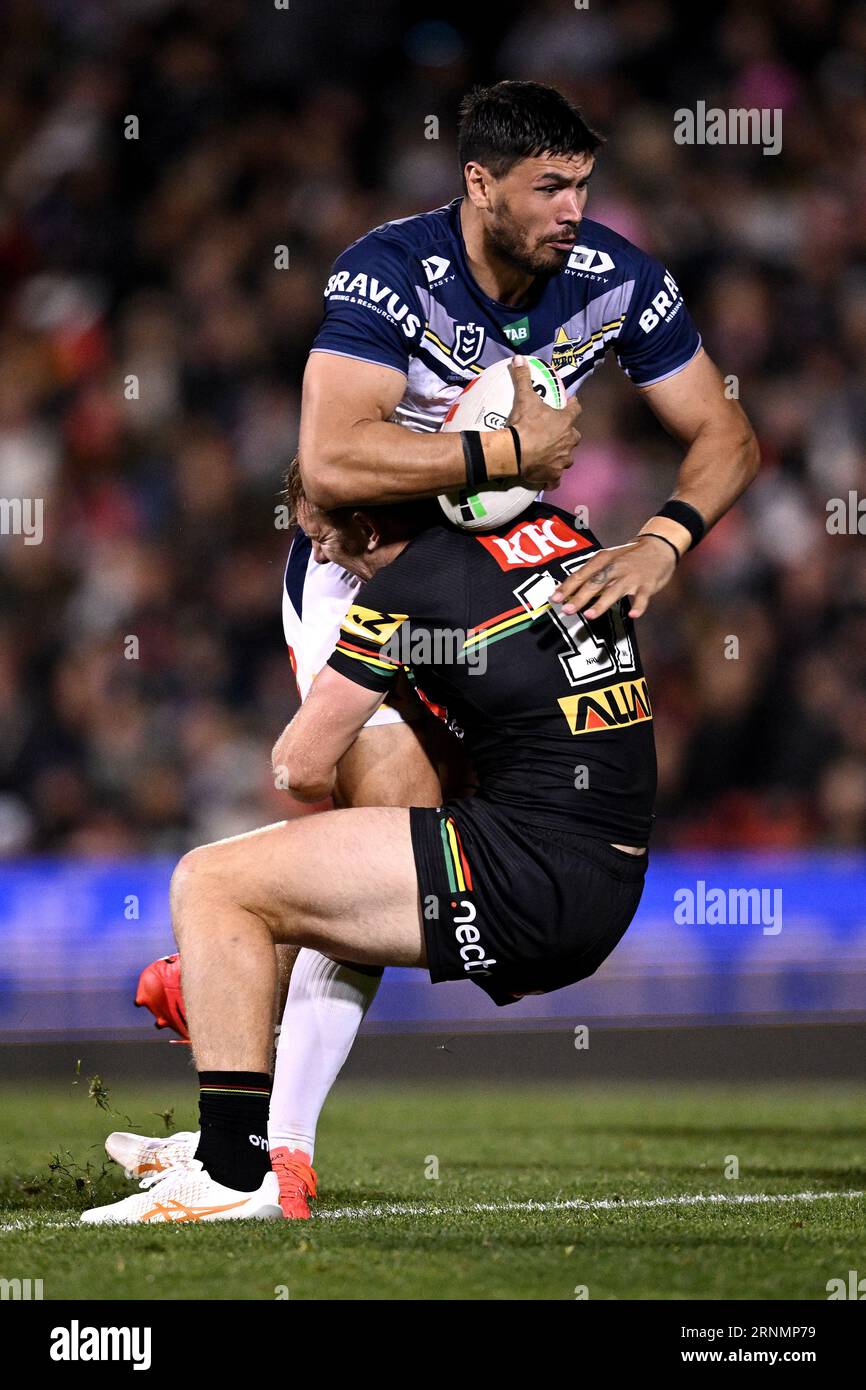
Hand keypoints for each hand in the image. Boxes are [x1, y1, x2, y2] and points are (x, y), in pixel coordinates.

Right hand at [507, 356, 581, 488]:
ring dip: (561, 456)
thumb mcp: (524, 398)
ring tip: (551, 455)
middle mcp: (569, 441)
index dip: (573, 405)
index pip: (576, 409)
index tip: (571, 403)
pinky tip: (547, 480)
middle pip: (575, 436)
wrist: (515, 452)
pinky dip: (552, 479)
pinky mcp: (553, 476)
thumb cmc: (524, 424)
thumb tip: (518, 358)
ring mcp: (562, 460)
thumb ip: (523, 378)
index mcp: (566, 421)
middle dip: (568, 435)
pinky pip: (556, 480)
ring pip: (567, 458)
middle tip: (556, 433)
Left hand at [550, 534, 678, 620]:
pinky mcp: (647, 585)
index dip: (567, 587)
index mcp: (603, 560)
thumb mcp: (608, 559)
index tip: (554, 599)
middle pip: (595, 583)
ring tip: (589, 615)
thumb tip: (567, 589)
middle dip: (580, 597)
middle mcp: (615, 567)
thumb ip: (590, 573)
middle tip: (567, 610)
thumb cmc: (628, 556)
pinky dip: (639, 606)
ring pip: (615, 591)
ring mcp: (632, 576)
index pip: (581, 575)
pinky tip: (633, 614)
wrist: (659, 546)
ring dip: (602, 603)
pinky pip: (642, 597)